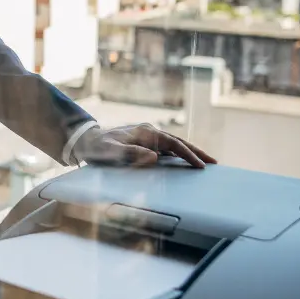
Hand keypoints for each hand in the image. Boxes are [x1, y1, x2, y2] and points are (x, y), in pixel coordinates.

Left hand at [72, 124, 216, 167]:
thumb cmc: (97, 148)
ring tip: (205, 162)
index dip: (188, 155)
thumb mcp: (111, 152)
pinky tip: (185, 162)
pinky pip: (167, 149)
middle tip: (214, 162)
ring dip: (190, 152)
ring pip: (175, 145)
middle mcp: (150, 132)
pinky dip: (179, 154)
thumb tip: (154, 156)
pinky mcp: (145, 142)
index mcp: (145, 132)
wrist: (86, 140)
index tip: (200, 166)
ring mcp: (148, 137)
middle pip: (179, 142)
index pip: (173, 144)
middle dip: (197, 152)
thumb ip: (131, 153)